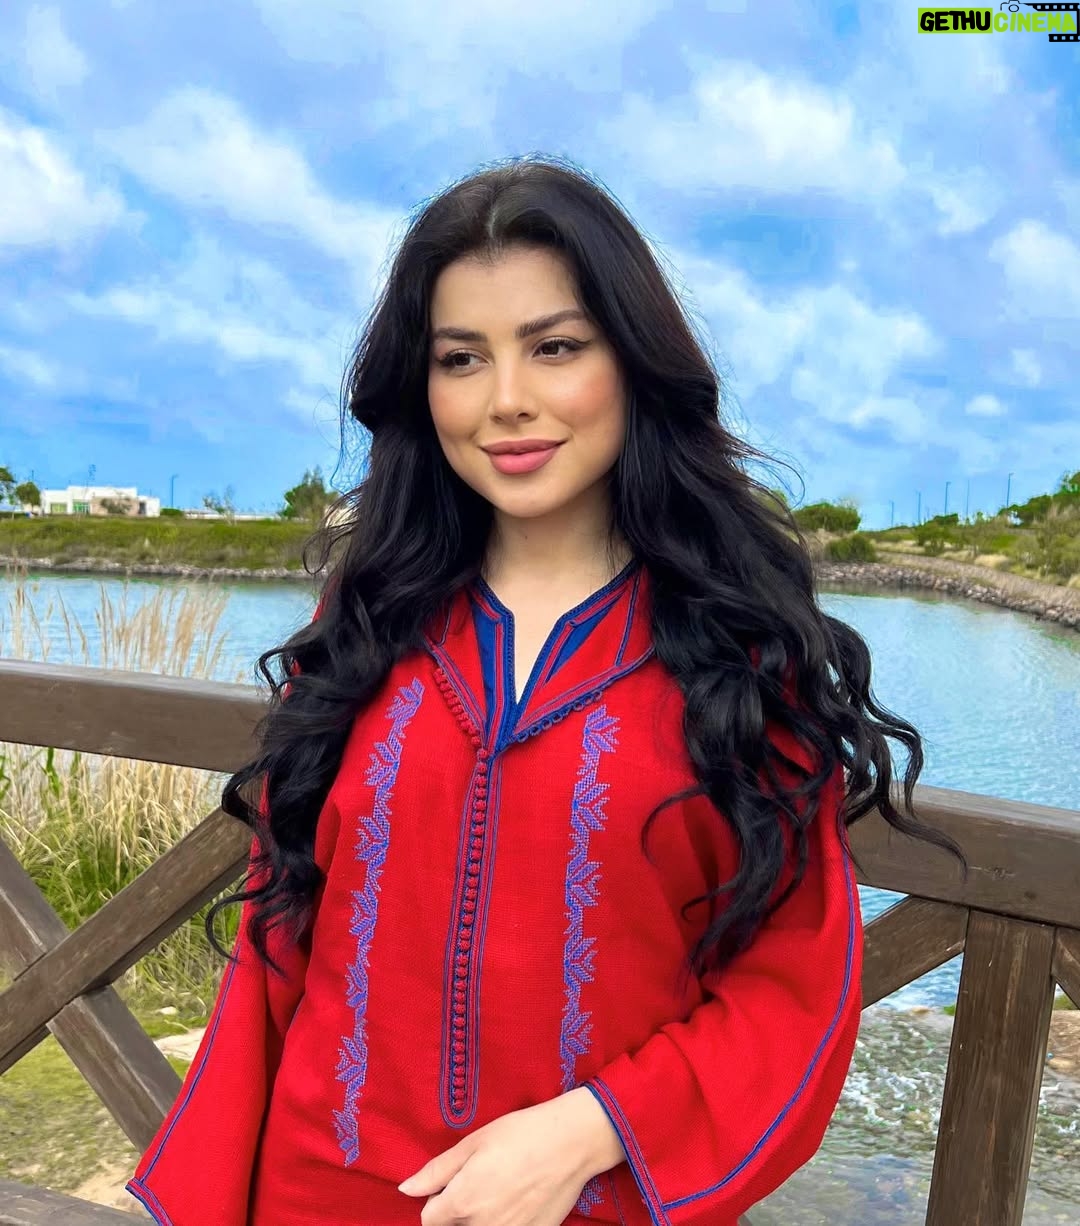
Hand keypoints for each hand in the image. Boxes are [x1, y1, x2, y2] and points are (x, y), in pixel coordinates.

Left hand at [397, 1088, 624, 1224]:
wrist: (571, 1142)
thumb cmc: (521, 1133)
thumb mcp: (474, 1143)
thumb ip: (437, 1171)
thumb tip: (406, 1189)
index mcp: (463, 1202)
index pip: (429, 1220)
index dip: (435, 1199)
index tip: (452, 1183)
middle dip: (456, 1211)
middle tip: (478, 1183)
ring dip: (479, 1218)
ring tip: (499, 1190)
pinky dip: (505, 1222)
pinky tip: (518, 1200)